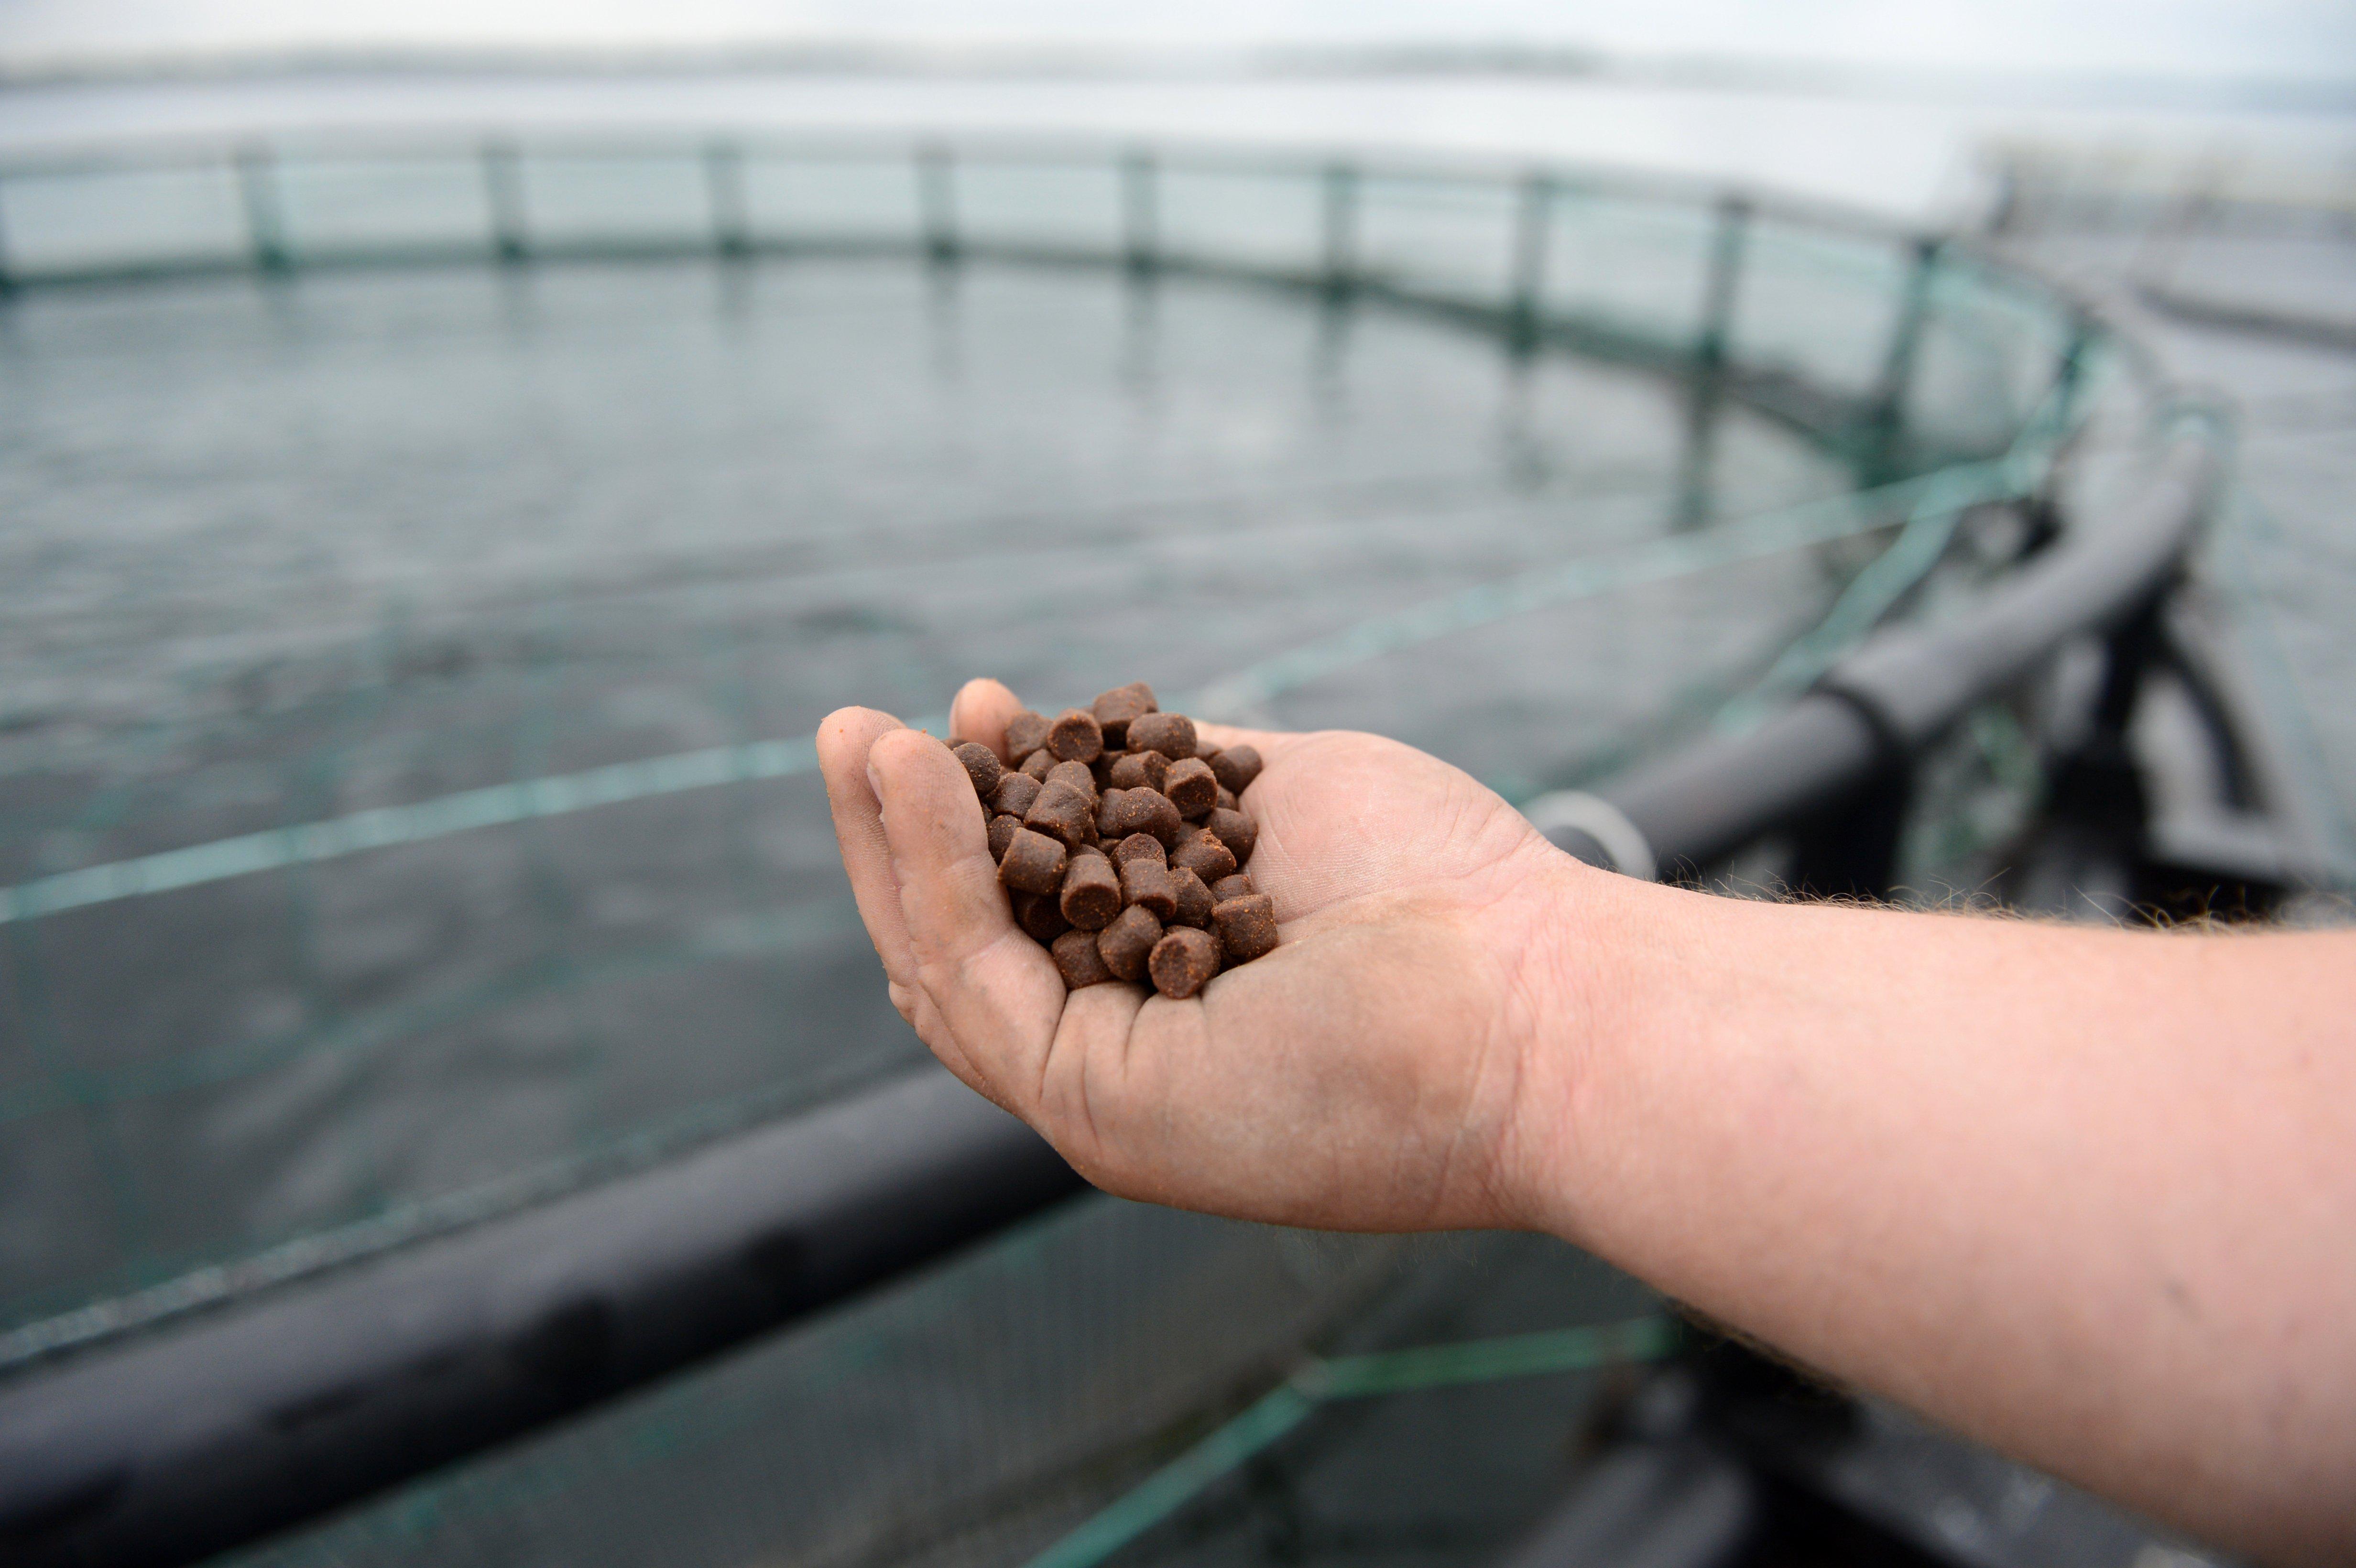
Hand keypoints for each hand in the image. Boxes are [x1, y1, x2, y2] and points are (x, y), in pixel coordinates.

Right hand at [817, 678, 1606, 1231]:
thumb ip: (1166, 779)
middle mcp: (1131, 1043)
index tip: (972, 705)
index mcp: (1171, 983)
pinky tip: (917, 770)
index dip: (982, 808)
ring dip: (888, 843)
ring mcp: (1108, 1088)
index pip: (1034, 903)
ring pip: (947, 966)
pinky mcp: (1097, 1109)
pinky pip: (980, 978)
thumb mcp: (1271, 797)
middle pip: (969, 939)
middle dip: (899, 830)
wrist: (1537, 995)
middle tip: (854, 726)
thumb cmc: (1446, 886)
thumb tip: (1078, 731)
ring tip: (854, 734)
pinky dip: (934, 871)